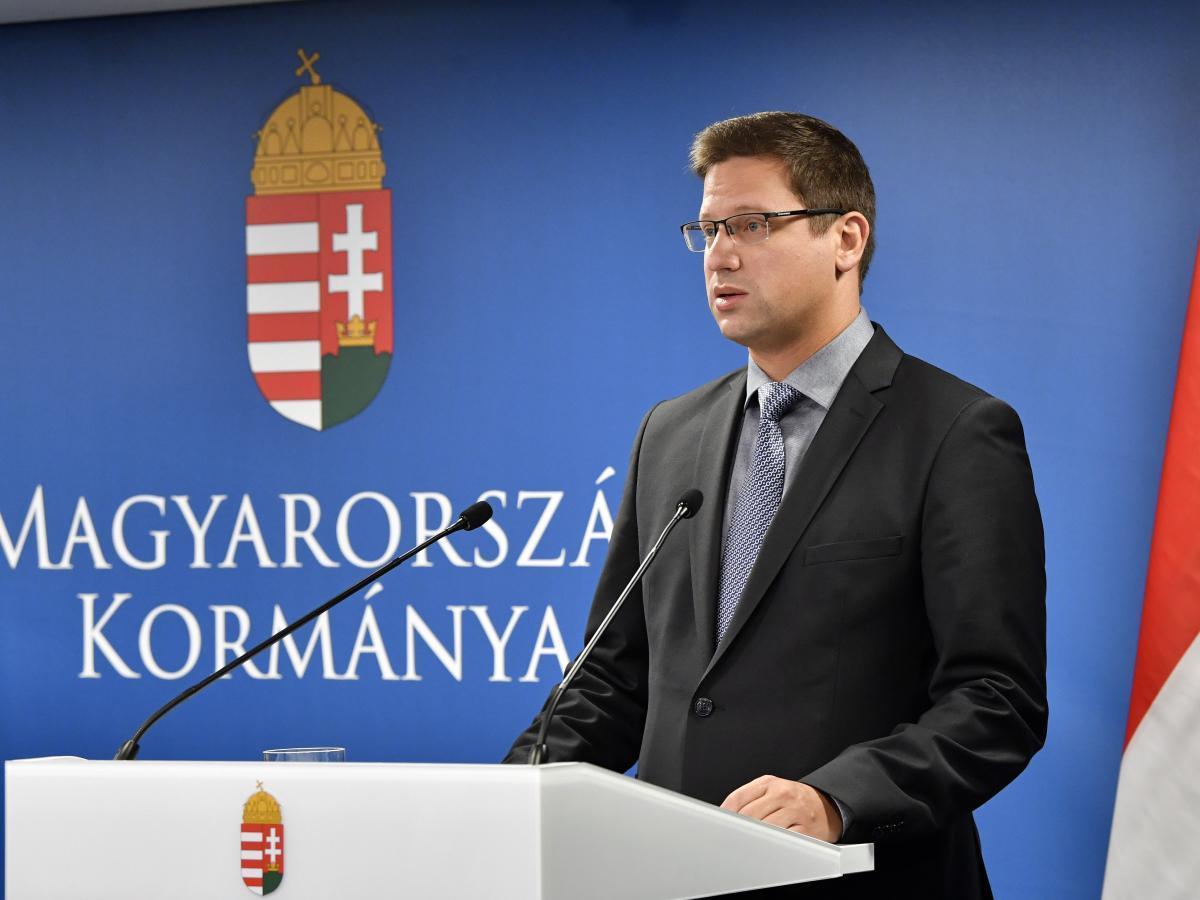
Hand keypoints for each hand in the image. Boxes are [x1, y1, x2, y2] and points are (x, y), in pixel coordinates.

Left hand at [720, 775, 843, 842]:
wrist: (827, 805)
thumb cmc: (795, 799)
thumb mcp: (772, 789)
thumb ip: (749, 798)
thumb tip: (726, 814)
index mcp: (769, 783)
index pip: (739, 797)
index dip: (725, 813)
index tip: (719, 824)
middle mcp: (783, 795)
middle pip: (749, 815)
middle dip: (738, 828)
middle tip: (730, 838)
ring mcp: (795, 812)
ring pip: (765, 828)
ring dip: (753, 838)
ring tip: (747, 844)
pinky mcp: (806, 830)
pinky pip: (783, 840)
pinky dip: (772, 846)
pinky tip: (767, 847)